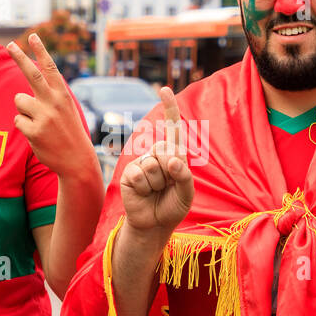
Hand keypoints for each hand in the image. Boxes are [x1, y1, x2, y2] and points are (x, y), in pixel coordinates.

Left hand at [7, 33, 97, 178]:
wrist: (77, 160)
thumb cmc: (68, 132)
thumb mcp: (66, 109)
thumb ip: (51, 94)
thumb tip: (31, 79)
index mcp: (63, 94)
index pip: (50, 68)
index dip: (40, 51)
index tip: (33, 36)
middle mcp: (54, 102)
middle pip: (32, 74)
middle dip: (19, 57)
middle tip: (9, 45)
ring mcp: (44, 116)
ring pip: (19, 100)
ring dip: (23, 109)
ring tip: (38, 121)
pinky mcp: (34, 131)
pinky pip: (17, 119)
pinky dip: (24, 125)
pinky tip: (37, 134)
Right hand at [119, 87, 194, 236]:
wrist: (154, 225)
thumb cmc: (172, 207)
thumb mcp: (187, 193)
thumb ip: (184, 175)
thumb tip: (171, 160)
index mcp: (172, 155)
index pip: (172, 128)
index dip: (169, 108)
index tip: (164, 90)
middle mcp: (155, 155)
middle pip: (165, 148)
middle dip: (170, 170)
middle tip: (167, 186)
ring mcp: (140, 163)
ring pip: (153, 164)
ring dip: (158, 183)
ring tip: (155, 191)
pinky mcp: (129, 174)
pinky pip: (140, 175)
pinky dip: (145, 188)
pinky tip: (143, 194)